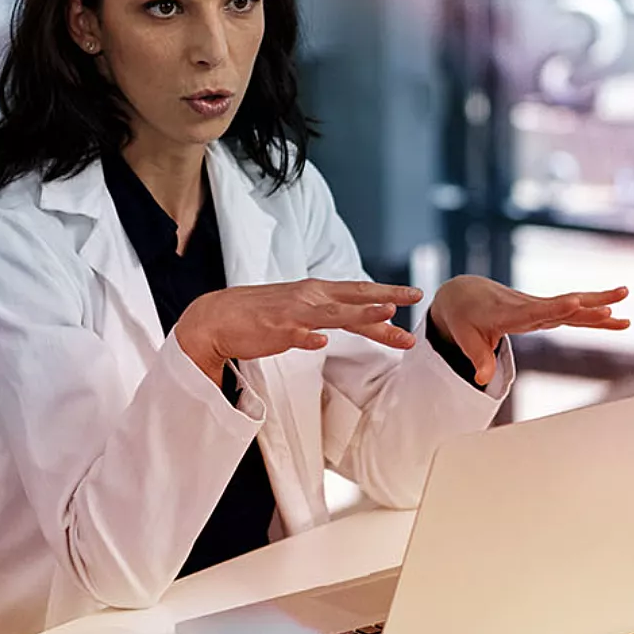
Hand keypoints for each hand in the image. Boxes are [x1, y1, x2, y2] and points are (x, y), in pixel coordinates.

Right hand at [174, 279, 423, 377]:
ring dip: (359, 312)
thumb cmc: (263, 315)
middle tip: (415, 296)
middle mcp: (309, 298)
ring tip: (385, 313)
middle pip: (354, 297)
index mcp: (316, 292)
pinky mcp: (274, 331)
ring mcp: (293, 314)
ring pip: (332, 313)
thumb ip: (332, 314)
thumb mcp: (303, 309)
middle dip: (386, 297)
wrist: (218, 317)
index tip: (414, 296)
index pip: (358, 292)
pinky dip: (308, 338)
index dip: (387, 293)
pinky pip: (294, 335)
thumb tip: (365, 320)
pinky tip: (320, 342)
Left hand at [427, 276, 629, 386]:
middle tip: (612, 304)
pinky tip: (619, 317)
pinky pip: (574, 312)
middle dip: (587, 305)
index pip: (534, 312)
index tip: (575, 302)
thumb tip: (483, 379)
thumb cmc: (465, 318)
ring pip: (574, 305)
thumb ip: (478, 358)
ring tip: (625, 296)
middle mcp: (529, 307)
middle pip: (562, 305)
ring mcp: (540, 307)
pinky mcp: (546, 310)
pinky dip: (595, 314)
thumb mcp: (465, 338)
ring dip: (600, 302)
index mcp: (508, 313)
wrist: (466, 294)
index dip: (554, 308)